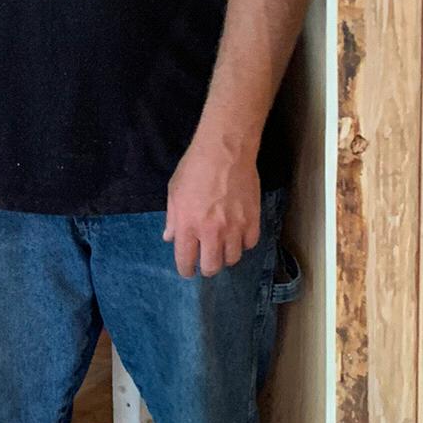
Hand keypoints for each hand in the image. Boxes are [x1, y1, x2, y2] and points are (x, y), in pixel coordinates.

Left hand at [164, 135, 260, 278]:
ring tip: (223, 247)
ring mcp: (234, 227)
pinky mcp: (253, 220)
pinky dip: (243, 243)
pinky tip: (238, 235)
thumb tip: (170, 237)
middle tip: (207, 262)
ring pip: (233, 258)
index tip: (188, 270)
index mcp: (187, 225)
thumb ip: (172, 218)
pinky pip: (250, 243)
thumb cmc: (194, 168)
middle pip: (212, 267)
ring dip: (226, 256)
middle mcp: (211, 231)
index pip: (186, 260)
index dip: (186, 270)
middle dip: (207, 269)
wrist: (225, 151)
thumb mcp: (174, 192)